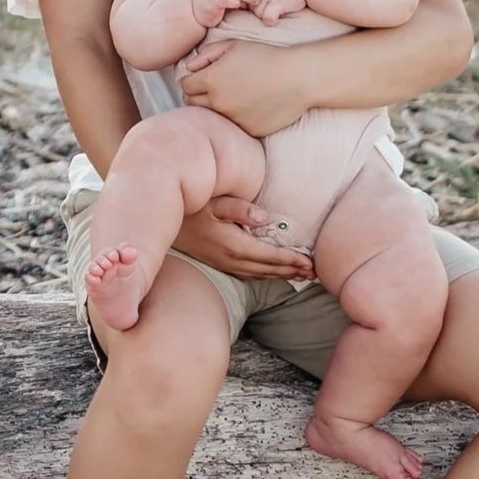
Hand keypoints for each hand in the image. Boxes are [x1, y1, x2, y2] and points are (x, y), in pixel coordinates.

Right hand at [173, 198, 312, 280]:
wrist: (164, 222)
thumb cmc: (191, 207)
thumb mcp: (215, 202)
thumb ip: (240, 208)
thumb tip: (264, 217)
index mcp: (234, 244)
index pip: (271, 255)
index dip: (293, 259)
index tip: (311, 262)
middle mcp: (231, 259)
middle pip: (269, 269)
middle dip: (293, 271)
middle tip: (314, 273)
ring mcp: (224, 264)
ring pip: (260, 274)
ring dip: (282, 276)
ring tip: (301, 276)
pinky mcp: (218, 263)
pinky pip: (248, 274)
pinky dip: (265, 275)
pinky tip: (272, 273)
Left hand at [176, 37, 308, 137]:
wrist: (300, 77)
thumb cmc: (266, 57)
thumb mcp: (234, 45)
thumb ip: (207, 54)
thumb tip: (190, 68)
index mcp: (211, 80)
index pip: (185, 86)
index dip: (192, 80)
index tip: (202, 77)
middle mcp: (219, 102)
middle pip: (192, 104)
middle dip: (198, 95)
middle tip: (215, 87)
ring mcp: (234, 119)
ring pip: (212, 116)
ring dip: (217, 108)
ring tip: (233, 96)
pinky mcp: (248, 130)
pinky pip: (233, 126)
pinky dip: (237, 118)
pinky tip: (250, 106)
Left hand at [250, 0, 306, 25]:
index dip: (250, 1)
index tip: (258, 2)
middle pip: (249, 6)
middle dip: (257, 8)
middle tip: (270, 5)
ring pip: (257, 13)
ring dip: (265, 14)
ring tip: (276, 10)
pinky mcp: (277, 2)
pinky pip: (267, 18)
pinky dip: (271, 20)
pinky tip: (277, 17)